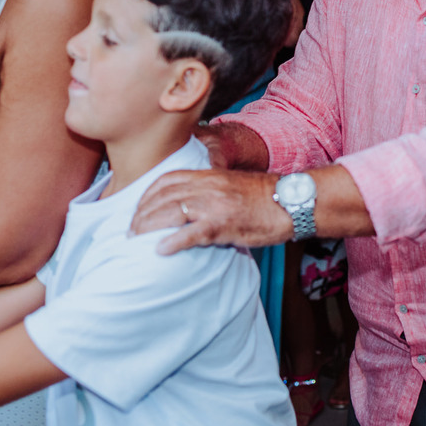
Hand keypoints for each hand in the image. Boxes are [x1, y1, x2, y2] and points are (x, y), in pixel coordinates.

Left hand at [130, 168, 292, 253]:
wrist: (294, 202)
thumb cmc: (266, 198)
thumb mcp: (233, 186)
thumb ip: (210, 191)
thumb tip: (190, 209)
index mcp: (210, 175)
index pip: (167, 178)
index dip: (146, 194)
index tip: (137, 209)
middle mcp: (210, 186)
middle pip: (164, 196)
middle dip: (142, 213)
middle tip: (130, 230)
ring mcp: (217, 205)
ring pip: (172, 211)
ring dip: (149, 226)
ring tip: (137, 240)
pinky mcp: (226, 224)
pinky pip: (193, 233)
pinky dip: (174, 241)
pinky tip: (162, 250)